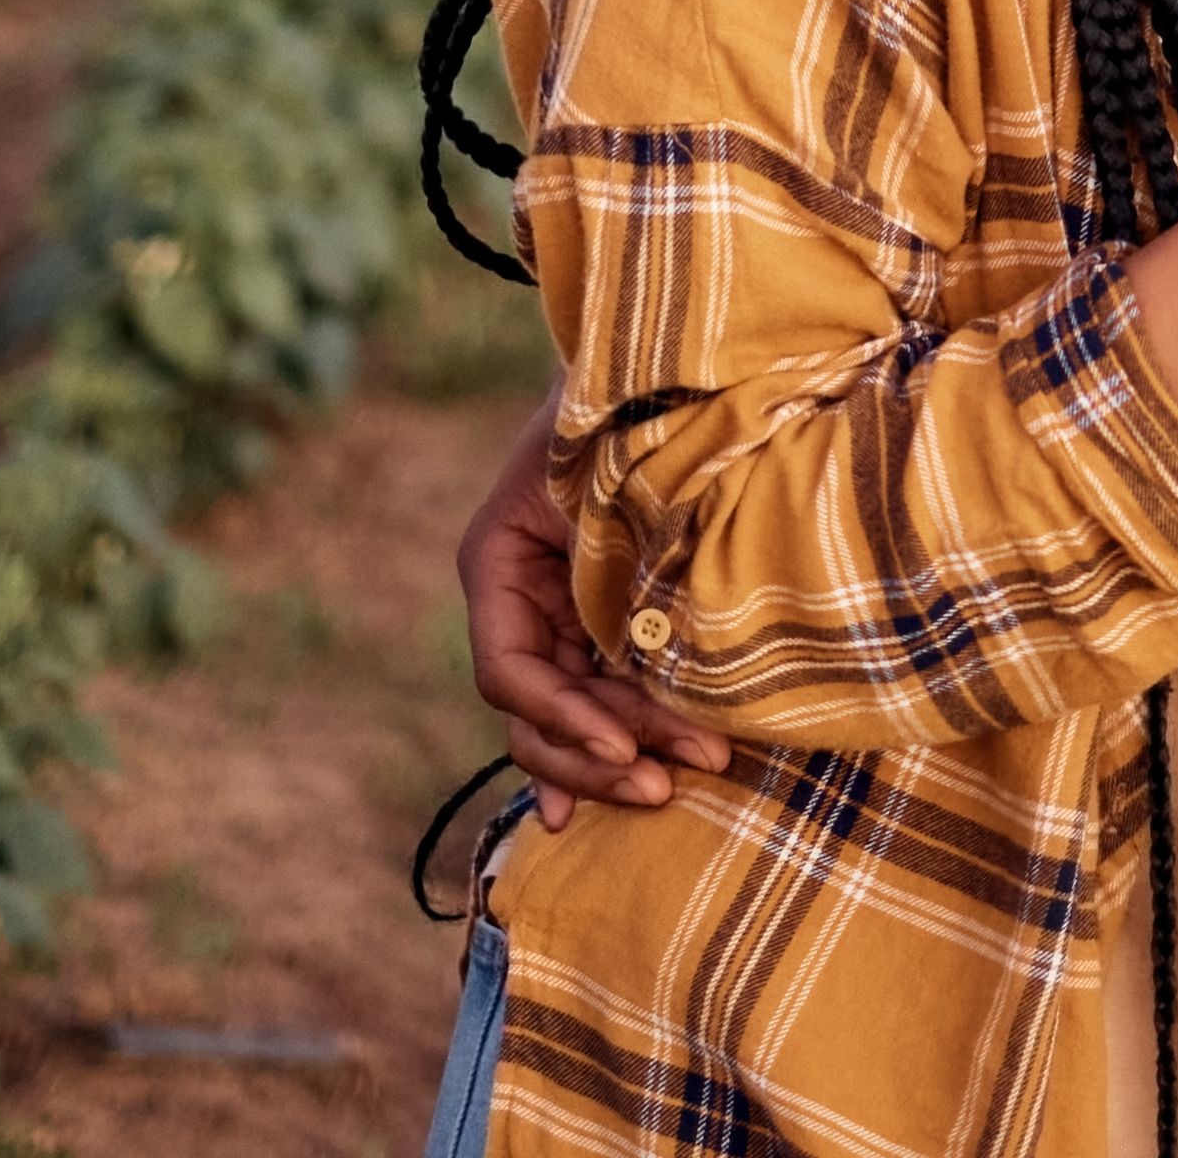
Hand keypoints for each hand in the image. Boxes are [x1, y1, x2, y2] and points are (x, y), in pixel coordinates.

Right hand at [454, 398, 731, 830]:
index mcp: (498, 565)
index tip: (621, 742)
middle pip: (535, 714)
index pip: (509, 671)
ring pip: (568, 718)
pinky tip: (599, 804)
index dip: (561, 716)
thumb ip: (615, 540)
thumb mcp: (609, 467)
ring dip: (617, 758)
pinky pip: (596, 701)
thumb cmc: (628, 406)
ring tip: (679, 781)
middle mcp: (518, 604)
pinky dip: (601, 747)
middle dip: (597, 755)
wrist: (666, 373)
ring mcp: (560, 622)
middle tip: (664, 783)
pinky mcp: (605, 629)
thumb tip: (652, 626)